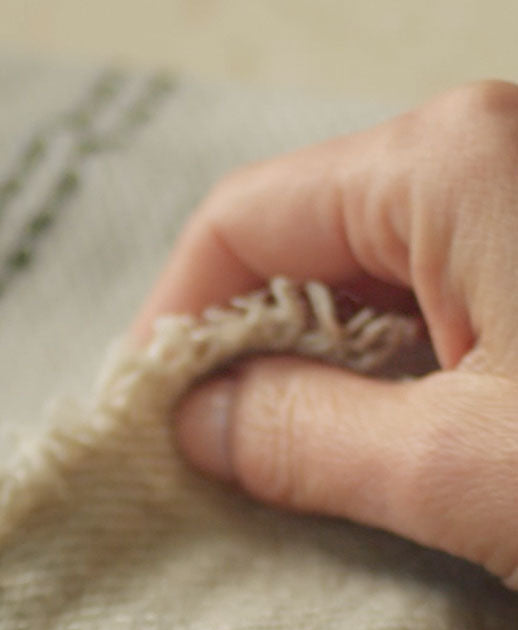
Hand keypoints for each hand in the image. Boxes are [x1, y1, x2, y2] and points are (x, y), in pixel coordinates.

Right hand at [134, 81, 517, 588]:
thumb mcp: (457, 466)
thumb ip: (305, 435)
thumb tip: (196, 421)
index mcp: (449, 165)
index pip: (241, 223)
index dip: (175, 325)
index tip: (148, 424)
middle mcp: (486, 156)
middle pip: (300, 247)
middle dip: (245, 354)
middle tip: (214, 461)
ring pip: (365, 284)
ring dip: (317, 377)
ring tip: (296, 472)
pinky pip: (430, 308)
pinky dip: (387, 379)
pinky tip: (385, 451)